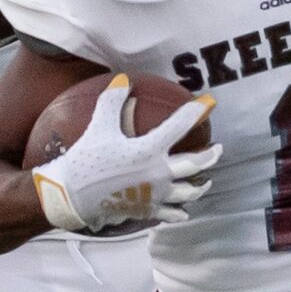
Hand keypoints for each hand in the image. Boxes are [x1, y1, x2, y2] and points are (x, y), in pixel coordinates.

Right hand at [32, 77, 219, 232]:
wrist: (71, 196)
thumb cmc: (85, 159)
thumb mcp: (98, 125)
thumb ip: (112, 100)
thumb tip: (123, 78)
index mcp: (149, 150)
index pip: (181, 126)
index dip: (197, 111)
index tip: (209, 102)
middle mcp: (158, 173)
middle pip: (195, 164)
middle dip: (211, 155)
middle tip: (219, 148)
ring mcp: (155, 195)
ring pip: (189, 192)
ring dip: (200, 185)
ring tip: (206, 181)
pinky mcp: (146, 211)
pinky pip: (170, 213)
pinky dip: (179, 212)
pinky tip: (183, 212)